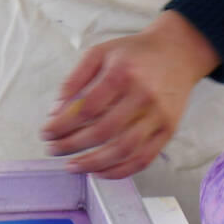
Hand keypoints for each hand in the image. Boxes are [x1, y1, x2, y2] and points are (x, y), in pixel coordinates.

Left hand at [41, 12, 220, 178]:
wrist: (177, 52)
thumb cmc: (133, 53)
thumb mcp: (100, 53)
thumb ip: (75, 78)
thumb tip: (55, 112)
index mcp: (122, 74)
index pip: (86, 108)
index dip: (62, 124)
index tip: (46, 132)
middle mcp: (143, 96)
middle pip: (103, 131)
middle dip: (72, 145)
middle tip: (53, 150)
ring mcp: (158, 115)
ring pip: (123, 150)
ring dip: (93, 163)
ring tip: (72, 166)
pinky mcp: (169, 130)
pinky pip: (144, 158)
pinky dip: (120, 171)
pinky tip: (100, 172)